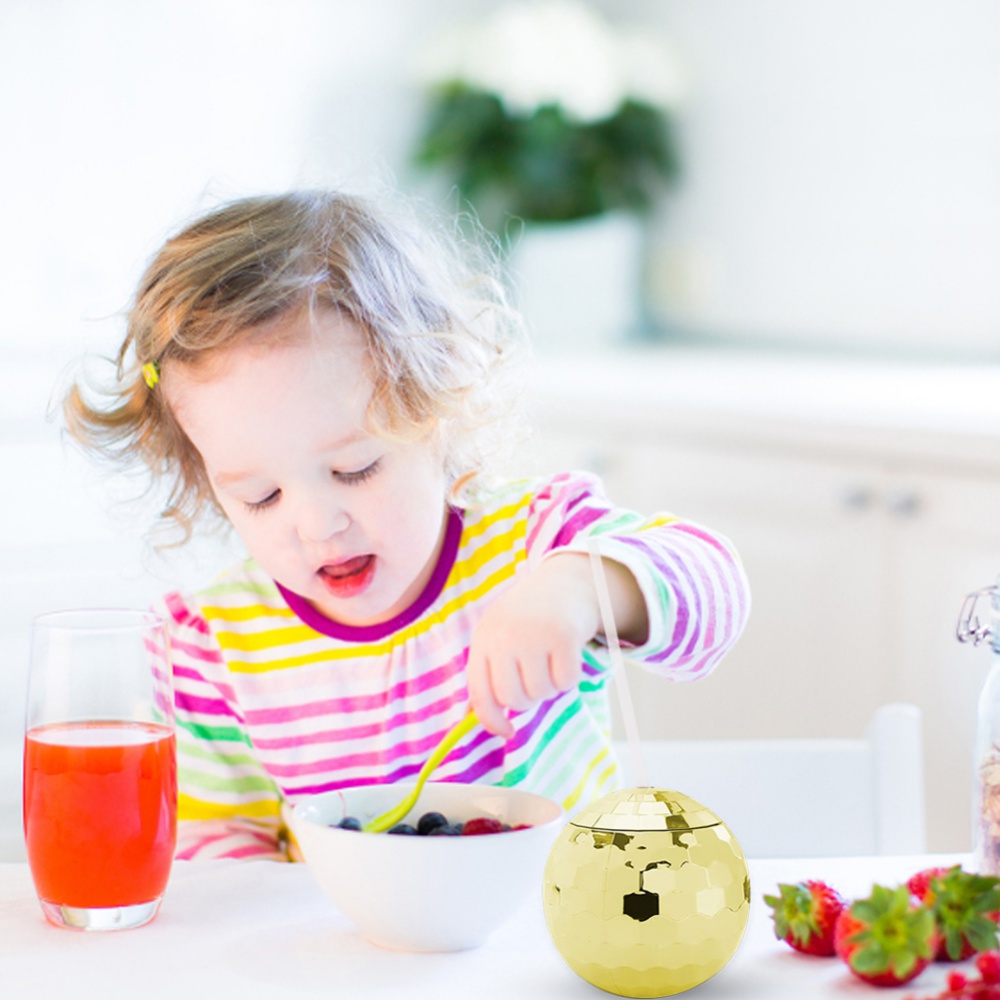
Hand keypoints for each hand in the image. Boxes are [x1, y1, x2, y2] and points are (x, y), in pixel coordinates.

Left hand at [466, 553, 647, 737]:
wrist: (561, 585)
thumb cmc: (525, 622)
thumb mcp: (497, 639)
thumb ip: (486, 675)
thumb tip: (472, 719)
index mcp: (483, 639)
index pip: (481, 695)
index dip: (492, 721)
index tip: (508, 732)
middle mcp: (504, 635)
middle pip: (514, 699)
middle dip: (528, 699)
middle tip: (534, 680)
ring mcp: (533, 634)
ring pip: (541, 692)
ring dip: (549, 687)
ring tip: (549, 663)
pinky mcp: (563, 634)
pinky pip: (566, 681)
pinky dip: (569, 677)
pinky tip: (565, 657)